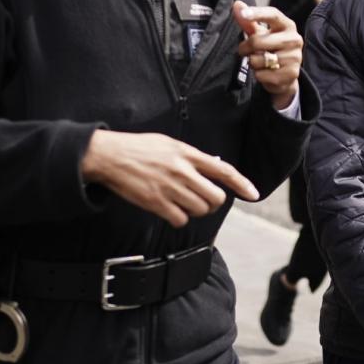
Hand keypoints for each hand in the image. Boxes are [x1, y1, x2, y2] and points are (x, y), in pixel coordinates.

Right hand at [81, 130, 258, 226]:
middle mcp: (182, 171)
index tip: (254, 194)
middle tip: (203, 199)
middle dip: (213, 201)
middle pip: (216, 197)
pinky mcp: (156, 203)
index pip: (224, 170)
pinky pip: (180, 219)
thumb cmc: (139, 148)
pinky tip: (170, 209)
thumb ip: (192, 156)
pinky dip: (179, 218)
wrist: (109, 155)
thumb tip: (214, 166)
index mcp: (187, 153)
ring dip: (195, 210)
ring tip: (181, 201)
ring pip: (200, 209)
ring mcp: (170, 188)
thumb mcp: (169, 144)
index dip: (242, 183)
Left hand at [233, 1, 301, 109]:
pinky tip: (266, 72)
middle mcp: (294, 39)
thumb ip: (248, 21)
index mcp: (287, 25)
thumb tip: (236, 4)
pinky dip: (258, 75)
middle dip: (245, 48)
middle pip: (258, 41)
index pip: (272, 15)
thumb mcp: (261, 32)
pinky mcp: (291, 74)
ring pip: (258, 60)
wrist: (285, 73)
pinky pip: (262, 75)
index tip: (243, 14)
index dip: (257, 13)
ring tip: (260, 62)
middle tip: (245, 50)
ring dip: (253, 63)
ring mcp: (295, 58)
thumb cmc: (271, 47)